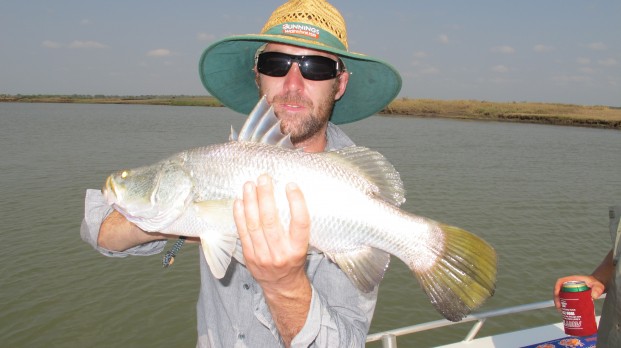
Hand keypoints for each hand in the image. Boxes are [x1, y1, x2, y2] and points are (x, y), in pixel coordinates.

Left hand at [234, 174, 310, 292]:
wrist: (282, 286)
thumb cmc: (293, 260)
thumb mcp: (302, 246)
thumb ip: (296, 226)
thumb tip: (289, 194)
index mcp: (298, 249)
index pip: (300, 223)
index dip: (296, 202)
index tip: (291, 185)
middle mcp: (281, 253)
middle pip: (271, 221)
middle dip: (266, 196)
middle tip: (264, 178)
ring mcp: (263, 256)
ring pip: (254, 225)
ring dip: (250, 202)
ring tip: (249, 185)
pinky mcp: (249, 257)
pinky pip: (242, 233)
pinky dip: (239, 215)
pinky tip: (239, 201)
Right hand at [553, 275, 605, 310]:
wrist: (598, 286)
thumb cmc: (597, 284)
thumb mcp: (598, 285)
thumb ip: (597, 289)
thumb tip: (594, 296)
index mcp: (572, 280)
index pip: (560, 281)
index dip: (556, 287)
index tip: (556, 295)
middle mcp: (569, 285)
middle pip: (559, 290)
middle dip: (557, 299)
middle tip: (559, 307)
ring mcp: (570, 291)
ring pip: (561, 296)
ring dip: (559, 303)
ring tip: (561, 311)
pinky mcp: (572, 296)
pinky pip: (565, 300)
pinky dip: (564, 306)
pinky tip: (566, 312)